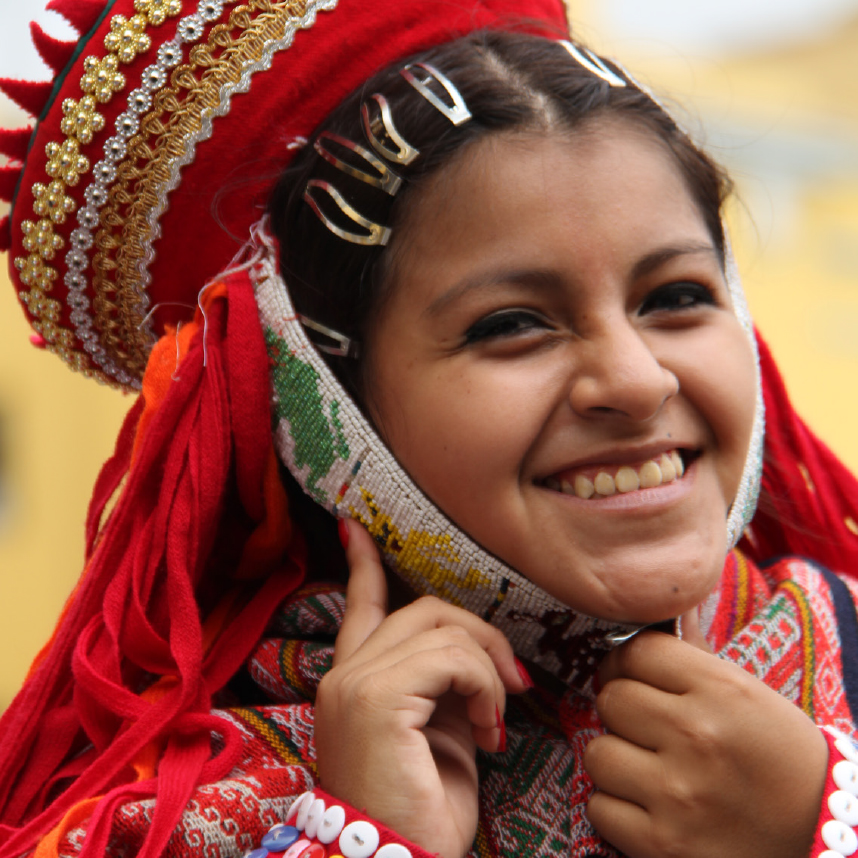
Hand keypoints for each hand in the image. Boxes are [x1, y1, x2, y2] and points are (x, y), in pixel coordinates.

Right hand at [314, 520, 527, 857]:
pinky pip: (451, 658)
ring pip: (443, 627)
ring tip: (497, 718)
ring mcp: (357, 683)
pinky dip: (484, 686)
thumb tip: (478, 657)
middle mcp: (346, 674)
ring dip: (488, 669)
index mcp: (356, 681)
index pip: (359, 606)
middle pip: (424, 608)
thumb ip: (443, 686)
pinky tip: (489, 729)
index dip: (363, 564)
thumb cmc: (423, 810)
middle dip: (481, 634)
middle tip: (513, 683)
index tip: (356, 526)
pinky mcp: (378, 697)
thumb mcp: (439, 735)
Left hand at [583, 609, 828, 857]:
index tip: (635, 678)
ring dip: (617, 761)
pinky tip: (649, 805)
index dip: (628, 663)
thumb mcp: (745, 691)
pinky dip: (617, 808)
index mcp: (721, 690)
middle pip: (611, 699)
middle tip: (648, 728)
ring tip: (649, 768)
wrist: (822, 832)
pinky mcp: (663, 844)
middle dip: (624, 712)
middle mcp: (697, 736)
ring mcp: (678, 794)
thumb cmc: (777, 754)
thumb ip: (690, 655)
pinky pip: (600, 808)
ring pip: (598, 754)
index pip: (636, 651)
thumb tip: (645, 610)